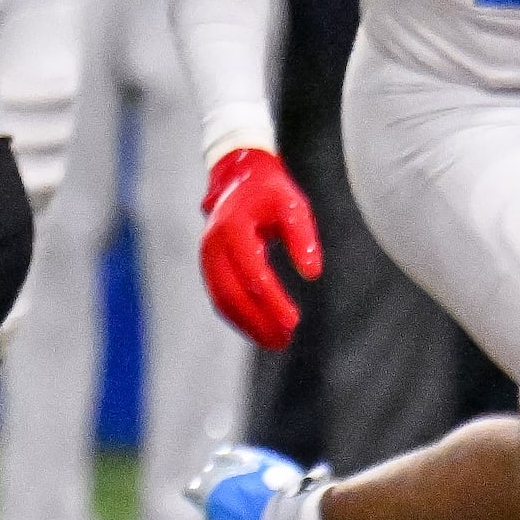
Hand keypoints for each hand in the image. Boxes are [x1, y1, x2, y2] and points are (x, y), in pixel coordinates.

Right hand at [201, 144, 322, 347]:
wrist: (239, 178)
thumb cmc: (271, 192)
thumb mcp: (293, 206)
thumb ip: (302, 238)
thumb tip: (312, 274)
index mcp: (233, 228)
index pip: (253, 273)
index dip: (272, 300)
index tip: (294, 321)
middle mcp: (213, 245)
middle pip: (232, 293)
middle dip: (258, 320)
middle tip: (285, 339)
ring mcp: (206, 256)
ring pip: (222, 299)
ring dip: (246, 323)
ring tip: (275, 342)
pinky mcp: (209, 265)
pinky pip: (219, 296)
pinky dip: (237, 315)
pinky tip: (258, 329)